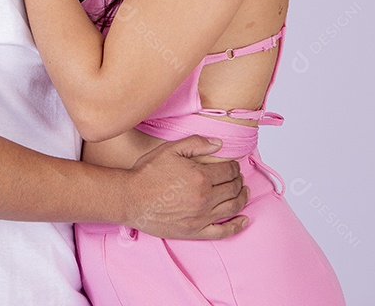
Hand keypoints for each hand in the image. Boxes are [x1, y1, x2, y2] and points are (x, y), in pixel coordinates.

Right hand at [124, 136, 249, 239]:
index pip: (228, 171)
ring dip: (241, 198)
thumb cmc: (147, 174)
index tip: (233, 166)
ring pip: (232, 208)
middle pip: (233, 189)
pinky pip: (223, 231)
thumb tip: (219, 144)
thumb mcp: (170, 150)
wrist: (130, 199)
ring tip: (243, 192)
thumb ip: (196, 143)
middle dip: (238, 181)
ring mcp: (201, 217)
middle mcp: (205, 198)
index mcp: (201, 176)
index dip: (234, 167)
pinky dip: (237, 226)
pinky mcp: (195, 231)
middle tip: (237, 178)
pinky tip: (244, 220)